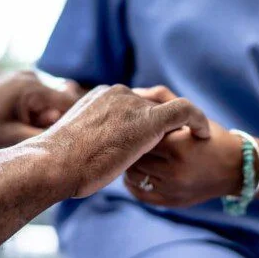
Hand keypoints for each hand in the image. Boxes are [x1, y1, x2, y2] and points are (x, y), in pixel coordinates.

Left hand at [0, 71, 77, 154]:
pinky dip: (42, 113)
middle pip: (65, 100)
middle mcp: (32, 76)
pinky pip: (44, 98)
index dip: (79, 120)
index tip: (82, 139)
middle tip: (47, 136)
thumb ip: (46, 136)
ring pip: (55, 100)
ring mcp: (27, 77)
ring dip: (51, 117)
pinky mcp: (24, 82)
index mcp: (31, 88)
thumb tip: (74, 141)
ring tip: (32, 129)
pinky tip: (28, 123)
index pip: (70, 102)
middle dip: (61, 120)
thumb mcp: (16, 139)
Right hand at [41, 85, 210, 197]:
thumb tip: (89, 151)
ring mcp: (133, 105)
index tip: (151, 139)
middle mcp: (118, 94)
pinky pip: (184, 111)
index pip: (131, 103)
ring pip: (167, 108)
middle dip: (162, 122)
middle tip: (178, 141)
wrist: (54, 164)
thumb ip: (90, 139)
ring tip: (192, 140)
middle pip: (150, 103)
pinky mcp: (148, 120)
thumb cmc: (58, 163)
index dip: (143, 120)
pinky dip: (197, 120)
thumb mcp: (74, 143)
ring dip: (179, 125)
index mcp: (101, 96)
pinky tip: (204, 135)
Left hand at [123, 86, 242, 207]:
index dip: (135, 129)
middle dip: (130, 147)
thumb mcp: (192, 115)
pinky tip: (138, 172)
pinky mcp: (171, 202)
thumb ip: (163, 99)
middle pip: (135, 157)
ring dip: (130, 165)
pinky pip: (140, 194)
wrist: (236, 168)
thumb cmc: (212, 137)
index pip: (141, 136)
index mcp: (179, 147)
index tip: (134, 125)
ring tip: (134, 156)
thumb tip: (134, 92)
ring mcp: (173, 190)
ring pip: (133, 177)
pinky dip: (133, 183)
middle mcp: (175, 171)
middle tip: (129, 140)